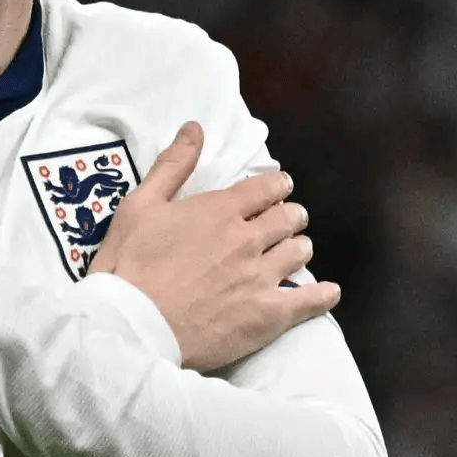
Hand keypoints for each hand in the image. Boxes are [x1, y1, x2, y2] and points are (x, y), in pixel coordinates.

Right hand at [90, 123, 340, 371]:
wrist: (131, 327)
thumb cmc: (129, 266)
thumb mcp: (140, 205)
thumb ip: (173, 165)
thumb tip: (195, 129)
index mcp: (220, 210)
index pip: (267, 188)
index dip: (277, 186)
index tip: (279, 189)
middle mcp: (247, 240)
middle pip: (289, 218)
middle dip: (291, 216)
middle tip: (287, 221)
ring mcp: (260, 278)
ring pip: (300, 252)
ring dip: (299, 248)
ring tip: (294, 252)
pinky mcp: (267, 315)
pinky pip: (310, 301)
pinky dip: (323, 295)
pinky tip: (328, 293)